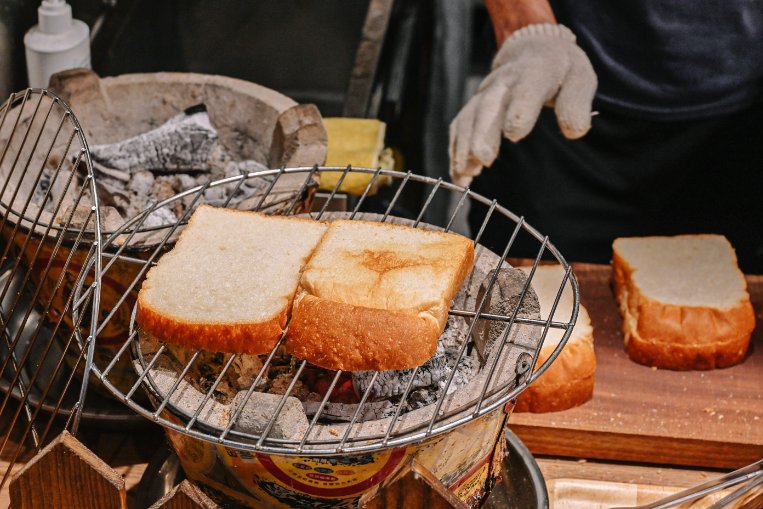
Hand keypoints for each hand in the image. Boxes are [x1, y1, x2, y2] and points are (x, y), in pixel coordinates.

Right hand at [449, 23, 596, 186]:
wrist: (534, 50)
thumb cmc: (561, 70)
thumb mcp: (580, 78)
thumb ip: (576, 102)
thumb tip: (574, 131)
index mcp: (535, 72)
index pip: (526, 90)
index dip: (519, 111)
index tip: (514, 134)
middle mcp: (504, 82)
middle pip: (489, 107)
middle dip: (483, 133)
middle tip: (484, 159)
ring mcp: (485, 94)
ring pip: (469, 118)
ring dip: (464, 146)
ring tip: (466, 174)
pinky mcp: (474, 105)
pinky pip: (459, 126)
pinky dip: (456, 150)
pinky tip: (459, 174)